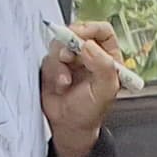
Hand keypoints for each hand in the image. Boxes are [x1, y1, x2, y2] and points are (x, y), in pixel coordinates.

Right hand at [40, 21, 130, 156]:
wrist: (69, 126)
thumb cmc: (90, 111)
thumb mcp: (105, 91)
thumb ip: (103, 66)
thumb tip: (89, 45)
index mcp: (108, 57)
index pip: (102, 30)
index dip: (91, 29)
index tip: (81, 38)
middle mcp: (89, 55)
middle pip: (78, 32)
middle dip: (70, 43)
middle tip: (68, 56)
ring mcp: (71, 59)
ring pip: (60, 43)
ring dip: (60, 60)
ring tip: (66, 80)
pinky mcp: (55, 65)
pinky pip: (49, 57)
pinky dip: (53, 70)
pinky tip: (60, 85)